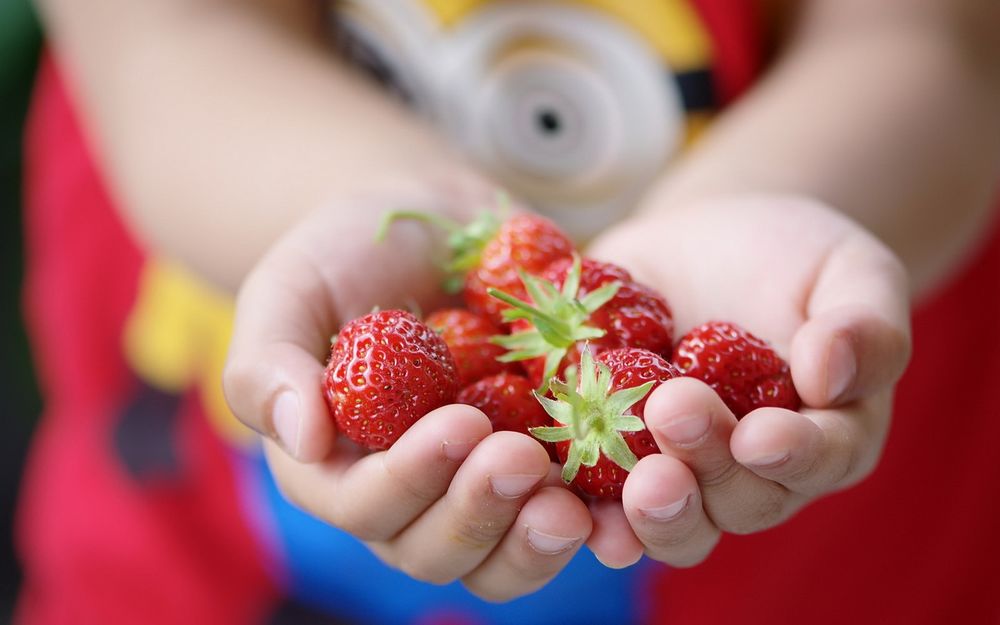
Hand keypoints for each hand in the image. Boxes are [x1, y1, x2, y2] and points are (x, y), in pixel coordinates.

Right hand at [222, 187, 592, 600]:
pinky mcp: (539, 464)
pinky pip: (566, 513)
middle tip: (522, 459)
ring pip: (500, 557)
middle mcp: (406, 494)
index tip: (459, 422)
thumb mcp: (291, 289)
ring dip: (535, 542)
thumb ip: (269, 361)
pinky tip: (626, 488)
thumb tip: (302, 438)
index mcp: (337, 467)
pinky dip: (597, 515)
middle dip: (478, 514)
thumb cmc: (346, 253)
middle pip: (434, 549)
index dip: (409, 480)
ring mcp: (474, 486)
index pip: (362, 506)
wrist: (432, 226)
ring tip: (574, 505)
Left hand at [583, 194, 911, 566]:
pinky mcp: (612, 450)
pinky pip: (595, 491)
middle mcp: (751, 474)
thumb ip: (865, 326)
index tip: (760, 435)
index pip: (818, 461)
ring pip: (669, 517)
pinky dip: (578, 499)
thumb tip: (831, 373)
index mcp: (824, 439)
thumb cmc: (795, 259)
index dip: (792, 455)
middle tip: (674, 411)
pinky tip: (555, 488)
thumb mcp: (851, 271)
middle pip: (735, 500)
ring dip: (649, 509)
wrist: (710, 243)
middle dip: (706, 464)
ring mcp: (679, 469)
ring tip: (628, 476)